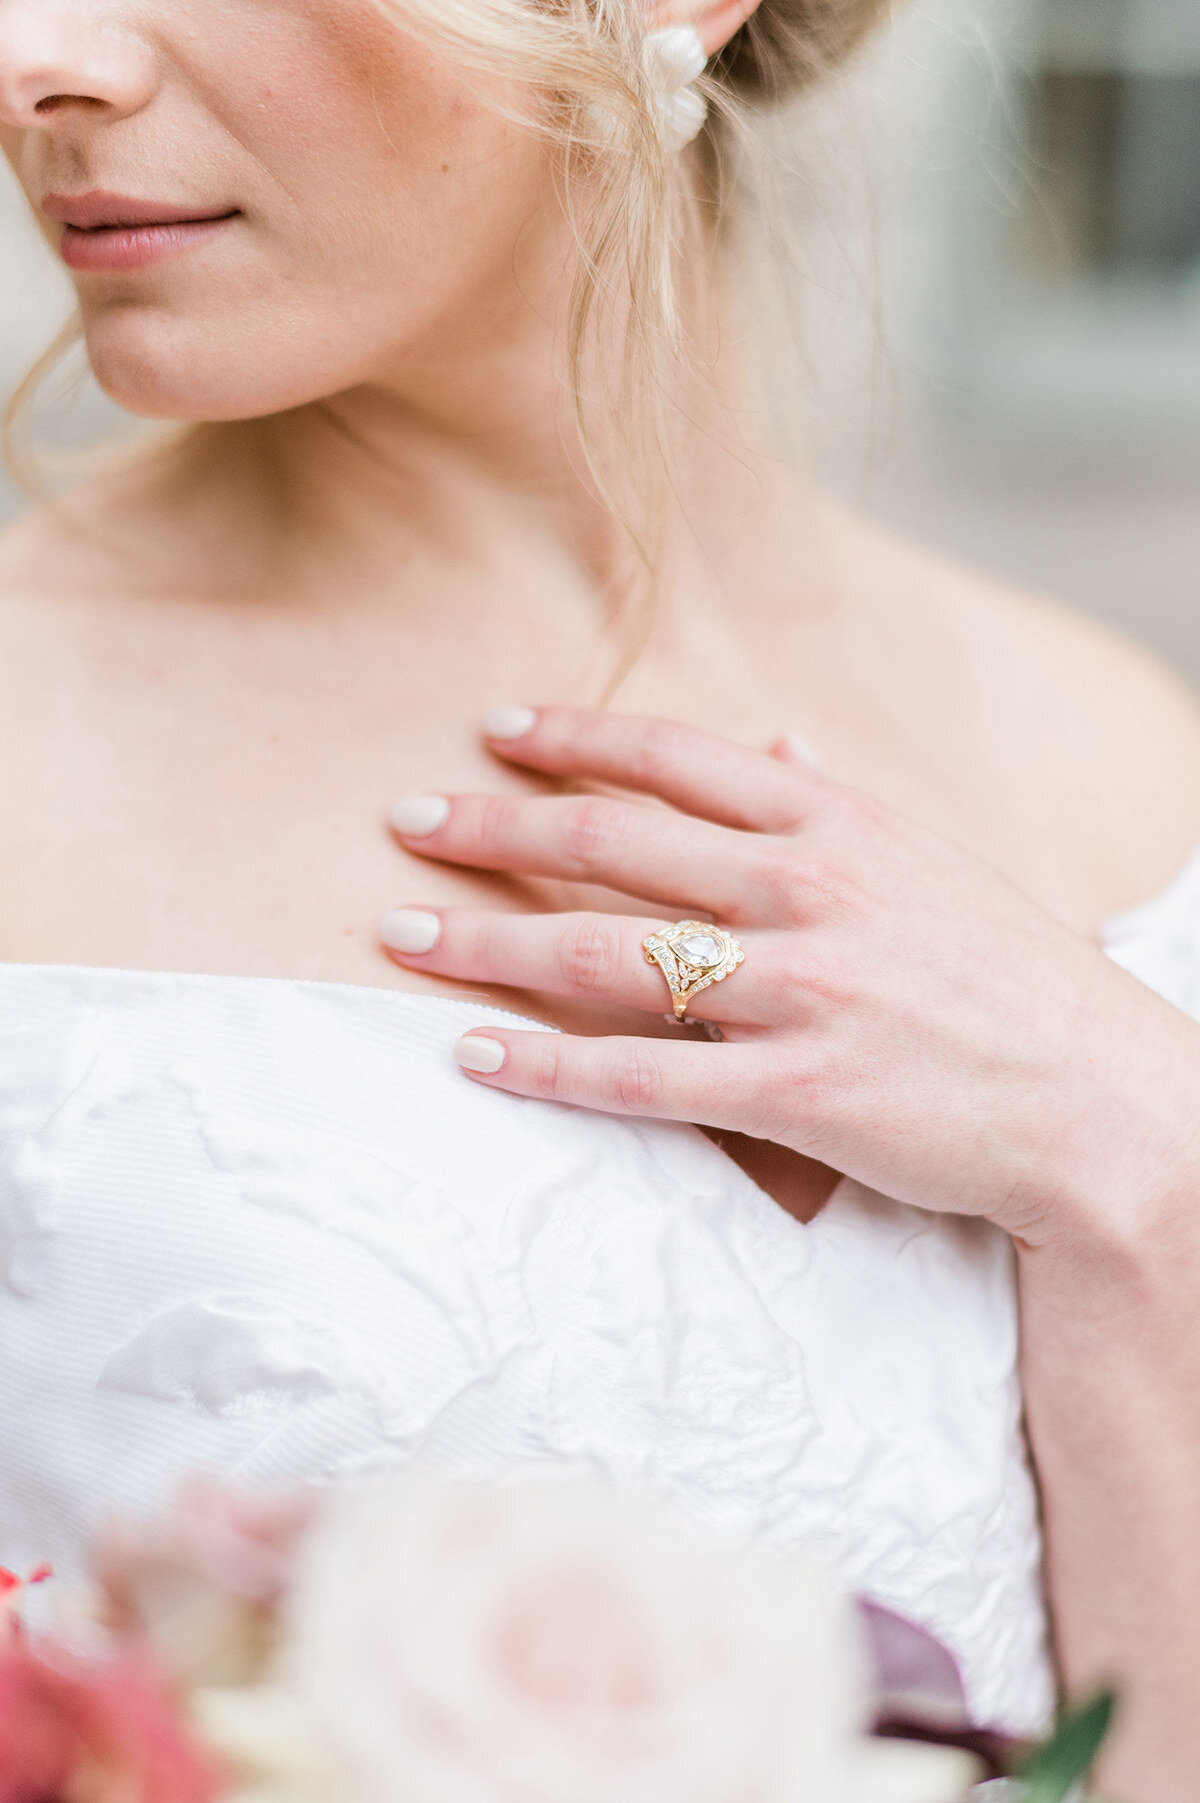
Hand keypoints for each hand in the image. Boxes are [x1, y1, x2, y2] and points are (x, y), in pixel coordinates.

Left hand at [383, 707, 1199, 1247]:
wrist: (1102, 1104)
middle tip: (406, 821)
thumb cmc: (1008, 980)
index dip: (573, 736)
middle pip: (614, 845)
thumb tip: (779, 741)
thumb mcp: (929, 864)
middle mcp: (809, 892)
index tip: (493, 726)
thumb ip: (836, 804)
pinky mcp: (798, 1094)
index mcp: (839, 825)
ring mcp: (801, 992)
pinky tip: (475, 1054)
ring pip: (606, 956)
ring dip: (488, 941)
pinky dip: (547, 1066)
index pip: (677, 759)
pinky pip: (642, 1077)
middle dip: (497, 826)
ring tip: (398, 933)